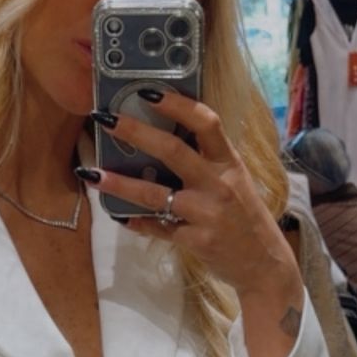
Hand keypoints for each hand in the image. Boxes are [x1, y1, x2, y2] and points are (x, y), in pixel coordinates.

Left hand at [80, 87, 300, 304]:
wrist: (265, 264)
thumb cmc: (247, 218)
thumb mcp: (236, 181)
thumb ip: (208, 161)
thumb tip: (167, 137)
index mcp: (229, 163)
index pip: (206, 122)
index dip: (177, 104)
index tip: (148, 92)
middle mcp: (219, 184)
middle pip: (173, 150)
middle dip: (136, 132)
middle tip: (106, 119)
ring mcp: (207, 214)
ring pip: (156, 194)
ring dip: (120, 183)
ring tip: (91, 174)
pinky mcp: (196, 242)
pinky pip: (159, 228)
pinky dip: (138, 222)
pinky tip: (120, 215)